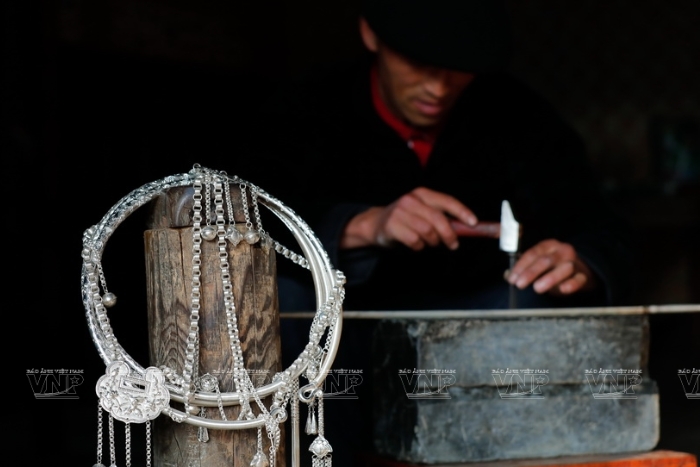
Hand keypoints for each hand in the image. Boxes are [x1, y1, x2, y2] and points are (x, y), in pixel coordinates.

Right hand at [340, 187, 476, 249]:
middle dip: (449, 234)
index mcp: (422, 194)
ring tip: (429, 242)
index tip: (473, 223)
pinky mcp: (392, 226)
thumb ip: (443, 217)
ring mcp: (400, 212)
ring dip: (432, 242)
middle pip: (438, 219)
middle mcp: (411, 200)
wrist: (376, 224)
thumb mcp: (423, 212)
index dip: (462, 212)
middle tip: (453, 244)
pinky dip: (419, 246)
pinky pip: (414, 241)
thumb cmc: (406, 220)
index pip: (447, 201)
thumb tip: (467, 227)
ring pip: (427, 231)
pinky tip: (415, 244)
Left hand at [506, 239, 596, 294]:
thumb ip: (525, 268)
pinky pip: (579, 279)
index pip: (533, 253)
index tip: (512, 279)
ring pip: (564, 268)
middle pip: (546, 260)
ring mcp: (574, 262)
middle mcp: (562, 251)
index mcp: (549, 246)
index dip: (521, 266)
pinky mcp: (584, 275)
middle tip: (520, 284)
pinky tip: (563, 289)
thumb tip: (508, 276)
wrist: (582, 267)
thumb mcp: (540, 262)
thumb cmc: (555, 266)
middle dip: (531, 273)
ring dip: (550, 278)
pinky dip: (572, 284)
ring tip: (537, 288)